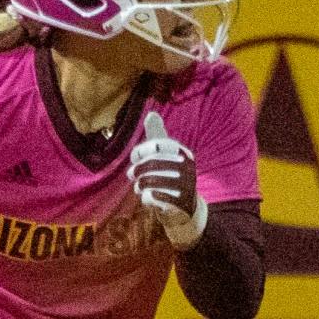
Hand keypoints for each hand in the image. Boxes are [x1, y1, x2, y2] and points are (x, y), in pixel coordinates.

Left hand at [129, 111, 205, 246]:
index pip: (156, 146)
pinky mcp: (180, 202)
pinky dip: (147, 198)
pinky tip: (147, 197)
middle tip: (131, 174)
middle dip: (137, 169)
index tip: (135, 157)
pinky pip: (155, 197)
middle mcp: (187, 167)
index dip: (140, 151)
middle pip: (152, 164)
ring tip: (138, 186)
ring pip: (151, 181)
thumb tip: (152, 113)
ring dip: (140, 185)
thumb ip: (158, 135)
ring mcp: (185, 185)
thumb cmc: (171, 173)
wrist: (185, 205)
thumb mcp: (166, 153)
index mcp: (183, 152)